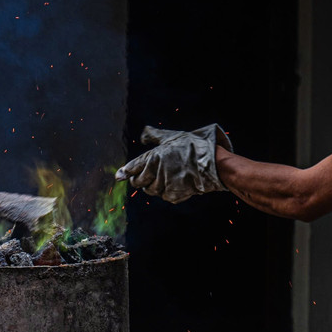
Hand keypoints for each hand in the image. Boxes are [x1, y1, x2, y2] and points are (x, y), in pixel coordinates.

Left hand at [115, 124, 232, 203]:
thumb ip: (154, 136)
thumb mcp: (172, 136)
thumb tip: (142, 136)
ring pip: (151, 190)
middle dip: (138, 180)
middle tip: (141, 178)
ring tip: (160, 179)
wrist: (212, 163)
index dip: (125, 172)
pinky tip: (173, 184)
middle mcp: (156, 173)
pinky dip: (166, 191)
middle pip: (138, 182)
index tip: (119, 175)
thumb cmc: (192, 147)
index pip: (133, 167)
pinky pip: (164, 196)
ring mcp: (165, 185)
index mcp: (153, 157)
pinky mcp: (174, 195)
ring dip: (152, 186)